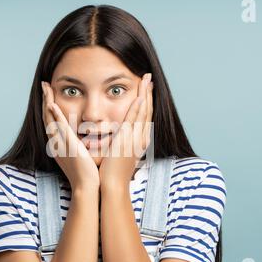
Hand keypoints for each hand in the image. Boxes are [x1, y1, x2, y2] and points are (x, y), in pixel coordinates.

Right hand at [41, 81, 99, 190]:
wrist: (88, 187)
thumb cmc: (88, 174)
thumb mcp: (81, 155)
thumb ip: (80, 144)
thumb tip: (85, 137)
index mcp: (59, 145)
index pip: (52, 122)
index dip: (48, 107)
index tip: (48, 94)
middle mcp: (56, 143)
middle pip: (47, 118)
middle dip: (45, 100)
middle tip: (44, 85)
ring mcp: (61, 144)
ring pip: (51, 120)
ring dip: (47, 103)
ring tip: (46, 88)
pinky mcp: (69, 146)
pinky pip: (60, 128)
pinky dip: (55, 116)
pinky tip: (52, 104)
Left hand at [98, 73, 153, 188]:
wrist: (112, 183)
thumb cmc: (111, 172)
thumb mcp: (118, 154)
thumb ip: (119, 143)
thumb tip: (115, 137)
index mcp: (138, 141)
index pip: (144, 117)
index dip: (146, 102)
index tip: (145, 90)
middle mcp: (141, 138)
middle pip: (147, 111)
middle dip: (148, 93)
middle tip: (149, 78)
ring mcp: (136, 138)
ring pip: (143, 111)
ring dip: (145, 94)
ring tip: (146, 79)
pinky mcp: (128, 139)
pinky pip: (135, 119)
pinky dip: (139, 106)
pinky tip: (140, 95)